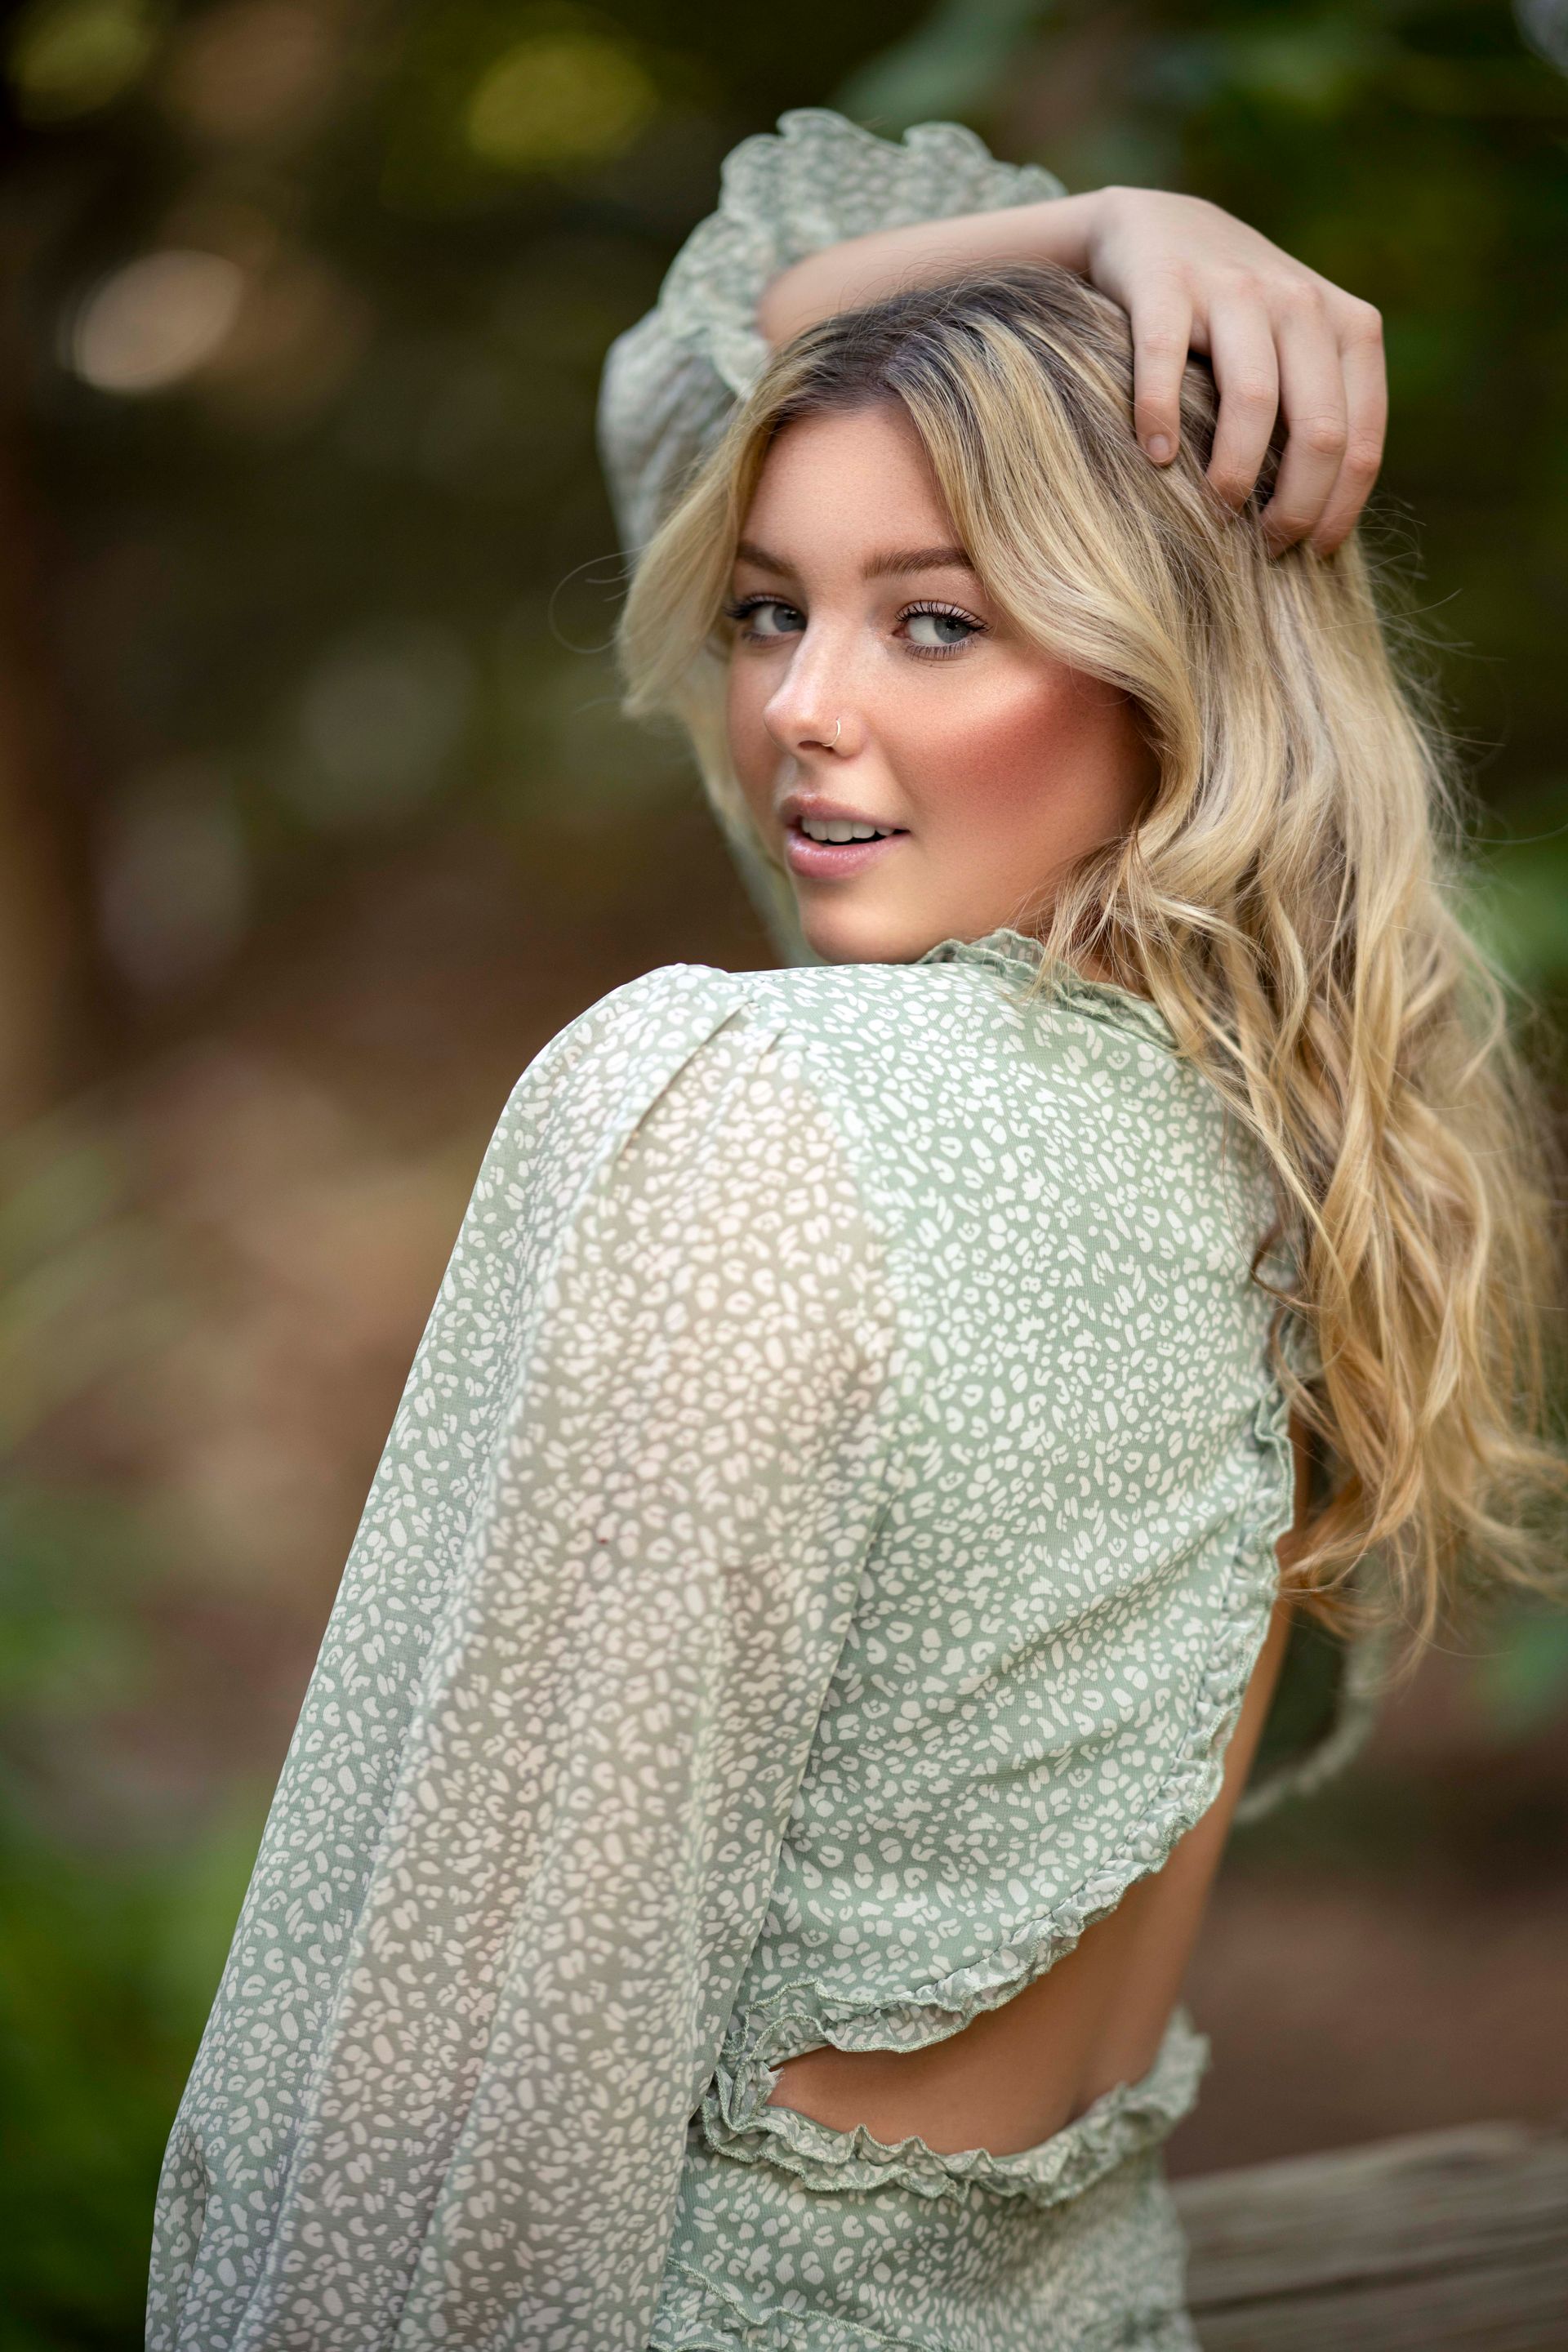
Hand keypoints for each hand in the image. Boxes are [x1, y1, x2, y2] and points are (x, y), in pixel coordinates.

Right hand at [1081, 186, 1385, 554]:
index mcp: (1348, 325)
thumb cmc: (1235, 322)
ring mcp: (1235, 287)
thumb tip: (1330, 521)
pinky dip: (1159, 419)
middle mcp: (1301, 302)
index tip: (1309, 553)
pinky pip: (1166, 362)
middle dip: (1295, 506)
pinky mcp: (1165, 284)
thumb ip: (1323, 409)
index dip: (1339, 509)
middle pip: (1318, 430)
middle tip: (1263, 546)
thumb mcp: (1299, 352)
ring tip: (1217, 511)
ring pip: (1253, 399)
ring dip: (1236, 473)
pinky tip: (1153, 459)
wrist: (1159, 229)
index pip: (1361, 439)